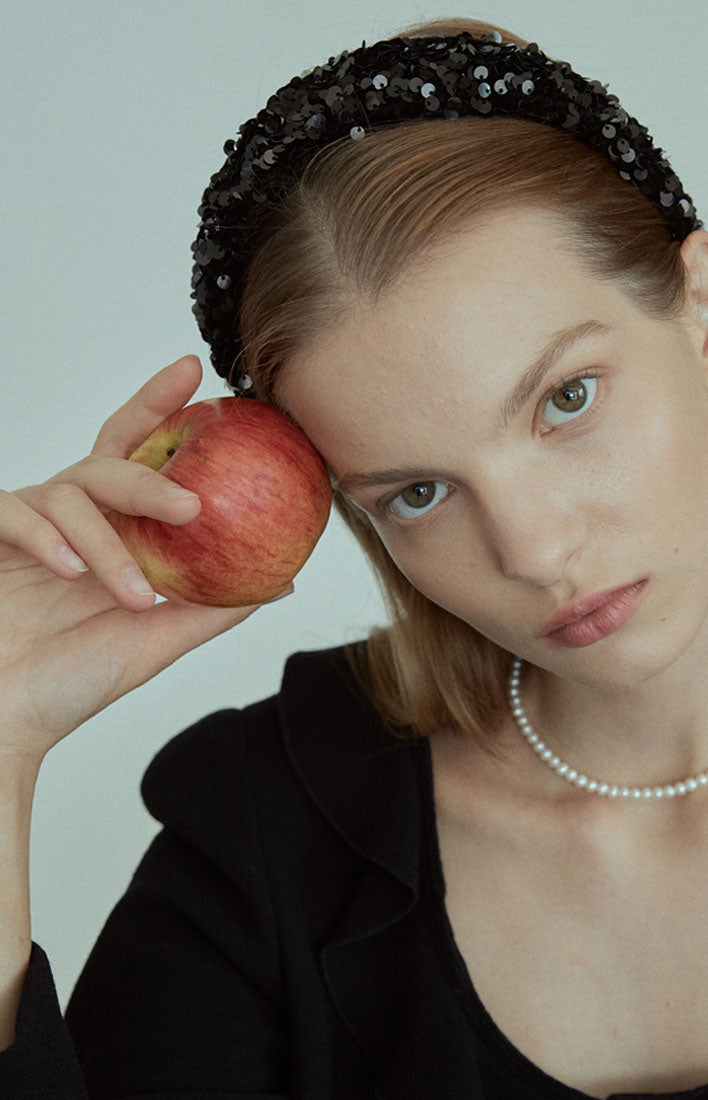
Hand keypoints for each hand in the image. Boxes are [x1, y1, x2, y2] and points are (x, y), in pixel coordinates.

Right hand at [0, 356, 263, 764]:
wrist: (6, 718)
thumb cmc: (68, 683)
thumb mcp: (155, 642)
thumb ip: (211, 608)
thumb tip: (282, 583)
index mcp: (114, 532)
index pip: (140, 457)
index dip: (161, 409)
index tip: (194, 374)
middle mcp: (73, 519)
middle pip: (110, 455)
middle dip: (151, 460)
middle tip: (193, 502)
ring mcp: (29, 526)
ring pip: (73, 492)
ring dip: (109, 545)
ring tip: (132, 596)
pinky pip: (16, 511)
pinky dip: (46, 536)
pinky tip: (68, 570)